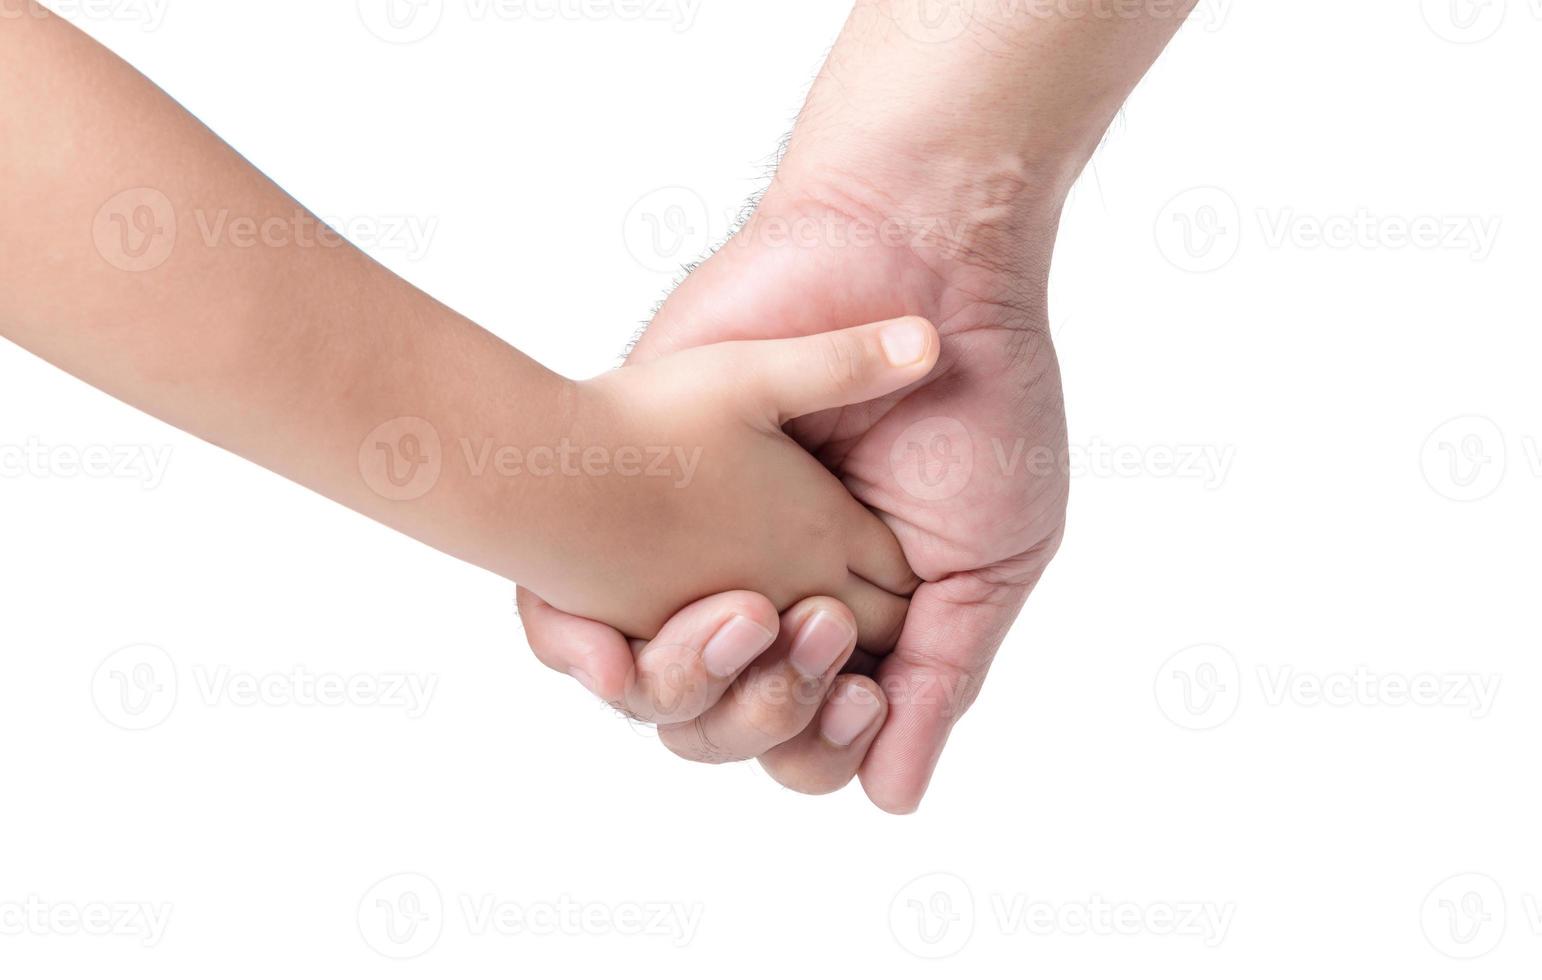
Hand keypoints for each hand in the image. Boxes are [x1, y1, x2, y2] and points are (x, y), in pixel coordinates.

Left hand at [523, 165, 1067, 809]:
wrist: (927, 262)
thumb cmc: (980, 408)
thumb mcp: (991, 561)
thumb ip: (941, 676)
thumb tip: (893, 798)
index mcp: (849, 614)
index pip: (809, 731)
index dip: (824, 741)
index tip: (862, 689)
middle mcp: (767, 589)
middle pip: (727, 724)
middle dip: (766, 714)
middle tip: (820, 632)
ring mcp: (695, 545)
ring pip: (654, 689)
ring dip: (703, 684)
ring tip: (765, 612)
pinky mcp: (631, 489)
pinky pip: (573, 621)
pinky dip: (589, 656)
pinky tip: (626, 646)